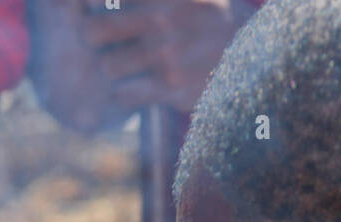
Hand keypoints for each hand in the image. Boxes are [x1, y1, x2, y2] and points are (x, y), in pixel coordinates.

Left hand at [81, 0, 246, 114]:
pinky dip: (125, 93)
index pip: (97, 0)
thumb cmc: (208, 17)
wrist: (251, 54)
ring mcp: (165, 54)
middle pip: (92, 32)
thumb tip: (93, 3)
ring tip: (126, 66)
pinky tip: (136, 87)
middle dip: (93, 37)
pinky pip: (125, 94)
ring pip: (108, 66)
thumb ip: (147, 0)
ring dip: (113, 68)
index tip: (89, 11)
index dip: (89, 7)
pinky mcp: (171, 86)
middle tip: (102, 41)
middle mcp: (159, 17)